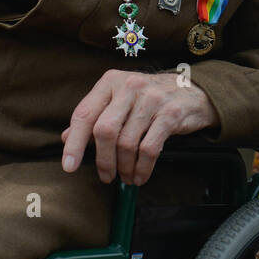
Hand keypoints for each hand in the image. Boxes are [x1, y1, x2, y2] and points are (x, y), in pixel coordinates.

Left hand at [60, 70, 219, 185]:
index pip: (84, 114)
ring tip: (125, 176)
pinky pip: (149, 149)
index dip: (74, 143)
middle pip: (104, 130)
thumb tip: (66, 137)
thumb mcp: (120, 99)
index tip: (69, 166)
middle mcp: (129, 86)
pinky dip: (142, 168)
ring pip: (127, 143)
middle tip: (106, 176)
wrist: (193, 91)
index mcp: (111, 82)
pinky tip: (140, 175)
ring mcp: (151, 99)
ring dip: (124, 167)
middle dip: (103, 160)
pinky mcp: (170, 114)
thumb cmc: (150, 98)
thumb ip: (95, 116)